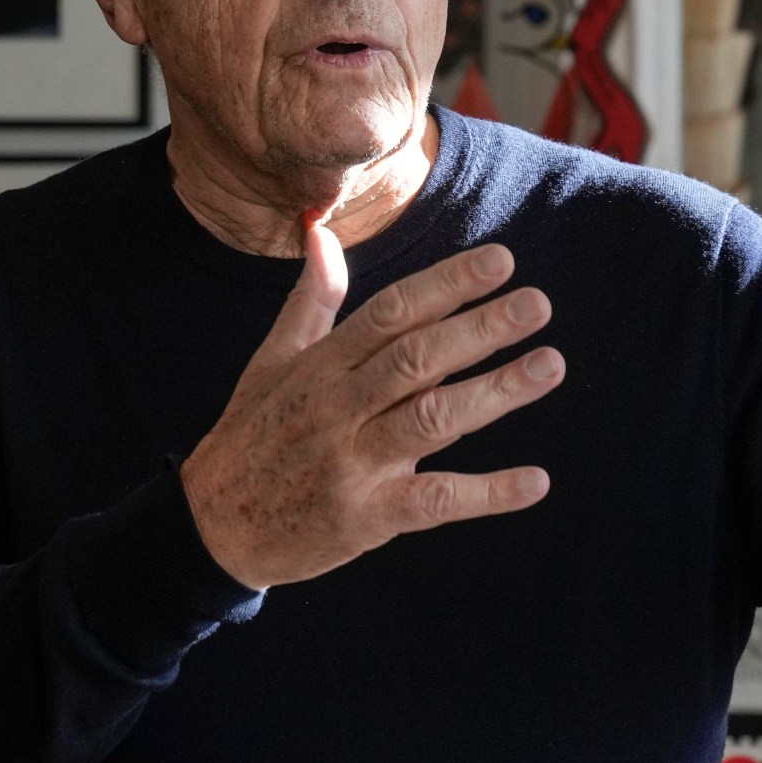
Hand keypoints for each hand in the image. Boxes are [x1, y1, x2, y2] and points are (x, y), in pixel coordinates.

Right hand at [180, 225, 564, 587]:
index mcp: (322, 366)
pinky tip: (535, 481)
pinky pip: (433, 500)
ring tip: (549, 364)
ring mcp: (353, 463)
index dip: (446, 284)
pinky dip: (486, 493)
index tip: (500, 260)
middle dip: (480, 328)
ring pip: (430, 419)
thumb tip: (322, 234)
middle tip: (537, 303)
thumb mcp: (272, 361)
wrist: (211, 528)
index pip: (391, 313)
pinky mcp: (366, 517)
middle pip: (416, 358)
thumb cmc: (251, 436)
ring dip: (494, 392)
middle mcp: (338, 407)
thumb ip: (312, 300)